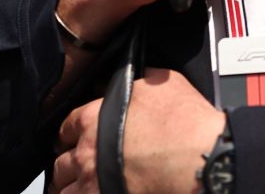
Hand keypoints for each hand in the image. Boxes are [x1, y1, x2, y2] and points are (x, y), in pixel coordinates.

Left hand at [52, 68, 226, 193]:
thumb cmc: (187, 123)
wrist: (203, 159)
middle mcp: (88, 151)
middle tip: (77, 165)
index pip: (68, 125)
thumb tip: (127, 81)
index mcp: (95, 118)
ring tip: (78, 187)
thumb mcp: (163, 84)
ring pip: (64, 188)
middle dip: (68, 163)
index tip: (74, 137)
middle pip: (62, 161)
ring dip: (70, 186)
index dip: (72, 132)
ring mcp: (94, 181)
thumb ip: (137, 81)